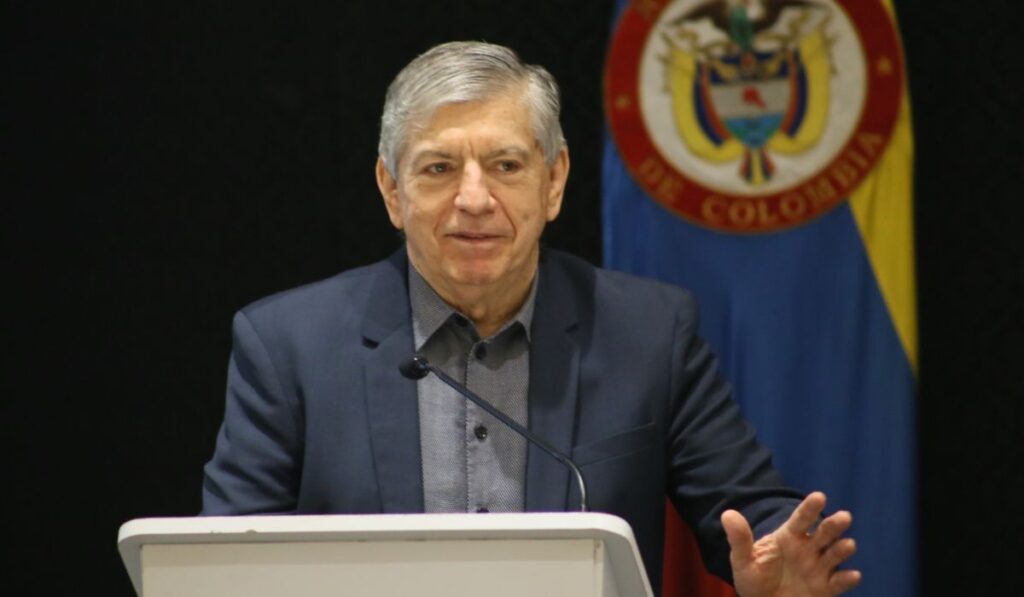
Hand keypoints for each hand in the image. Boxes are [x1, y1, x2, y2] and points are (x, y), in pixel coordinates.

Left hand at [721, 492, 860, 596]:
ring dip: (842, 549)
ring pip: (834, 555)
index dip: (810, 508)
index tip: (820, 496)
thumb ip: (739, 539)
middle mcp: (807, 549)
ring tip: (848, 544)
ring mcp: (818, 568)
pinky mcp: (825, 588)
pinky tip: (853, 575)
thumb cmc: (753, 579)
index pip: (801, 519)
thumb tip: (727, 514)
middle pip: (823, 533)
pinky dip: (846, 579)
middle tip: (844, 516)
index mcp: (788, 537)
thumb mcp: (742, 560)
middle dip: (834, 525)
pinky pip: (838, 583)